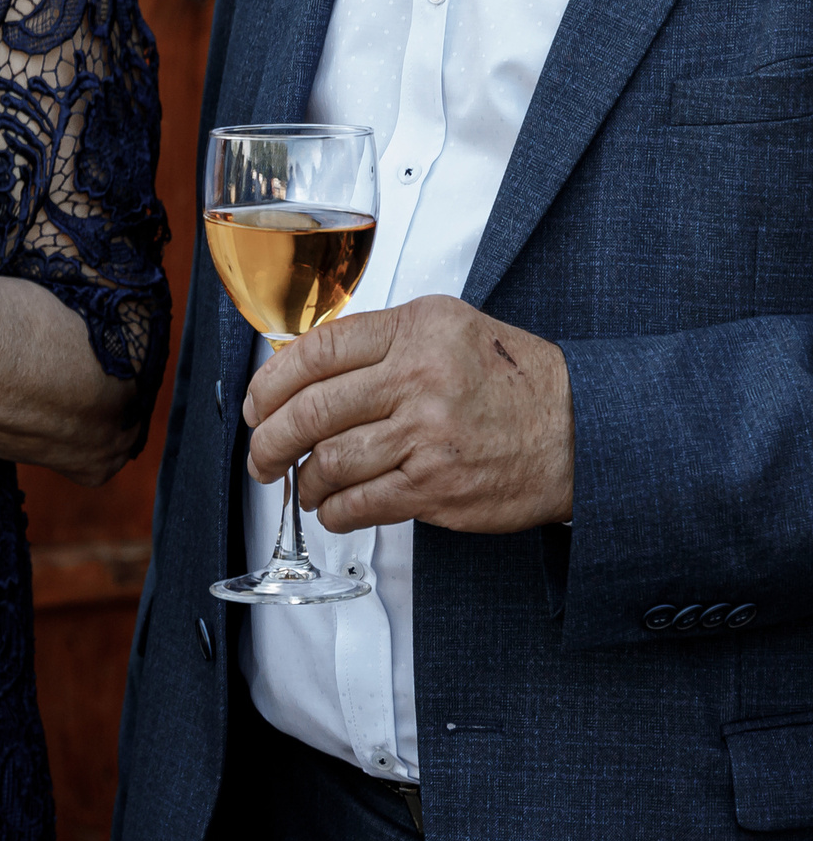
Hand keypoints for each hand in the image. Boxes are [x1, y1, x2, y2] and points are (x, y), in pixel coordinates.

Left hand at [243, 294, 574, 532]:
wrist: (585, 431)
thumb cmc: (515, 385)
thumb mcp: (452, 334)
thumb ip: (382, 346)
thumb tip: (299, 374)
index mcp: (420, 328)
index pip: (317, 350)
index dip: (269, 384)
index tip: (256, 408)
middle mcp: (421, 374)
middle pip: (309, 411)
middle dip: (270, 442)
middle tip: (263, 459)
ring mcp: (428, 432)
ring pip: (328, 461)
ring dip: (305, 483)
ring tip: (307, 487)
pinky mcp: (435, 485)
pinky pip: (357, 503)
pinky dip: (334, 512)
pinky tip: (335, 509)